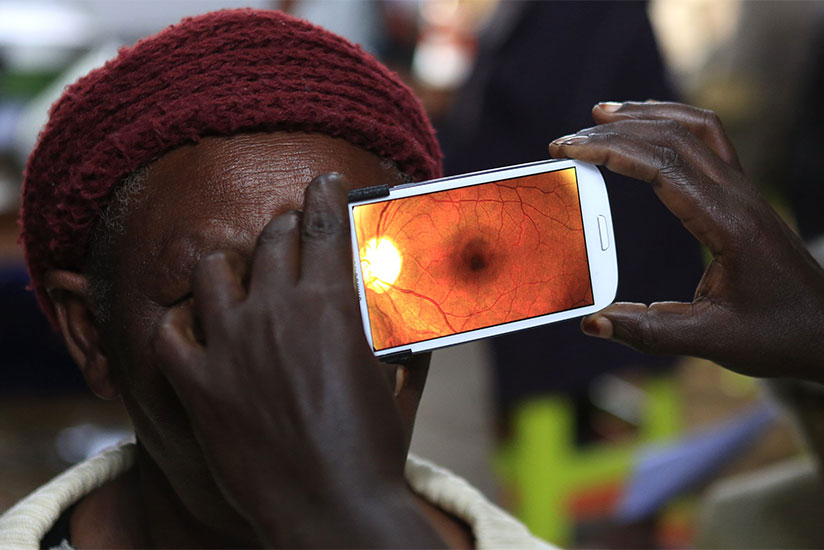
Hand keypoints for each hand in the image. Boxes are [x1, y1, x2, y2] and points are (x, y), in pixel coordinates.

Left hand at [152, 174, 442, 547]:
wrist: (331, 511)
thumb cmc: (373, 449)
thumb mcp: (400, 383)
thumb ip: (406, 336)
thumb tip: (417, 311)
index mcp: (332, 305)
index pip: (324, 224)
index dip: (325, 194)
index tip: (324, 182)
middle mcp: (276, 312)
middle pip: (271, 240)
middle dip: (285, 228)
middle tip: (292, 236)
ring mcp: (231, 346)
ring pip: (214, 270)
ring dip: (231, 265)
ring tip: (242, 277)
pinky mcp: (199, 385)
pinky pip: (169, 331)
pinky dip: (182, 322)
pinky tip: (198, 327)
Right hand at [550, 101, 823, 381]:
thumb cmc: (778, 336)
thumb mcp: (710, 341)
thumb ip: (648, 331)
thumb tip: (593, 322)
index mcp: (728, 225)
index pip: (663, 166)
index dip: (611, 151)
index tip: (570, 149)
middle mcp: (739, 198)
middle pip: (674, 137)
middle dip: (616, 131)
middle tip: (568, 139)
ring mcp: (745, 193)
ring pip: (695, 129)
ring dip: (647, 116)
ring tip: (603, 113)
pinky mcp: (743, 198)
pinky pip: (709, 142)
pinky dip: (673, 125)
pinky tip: (649, 132)